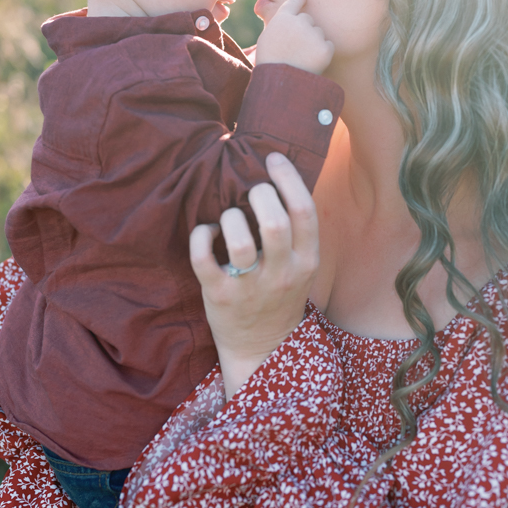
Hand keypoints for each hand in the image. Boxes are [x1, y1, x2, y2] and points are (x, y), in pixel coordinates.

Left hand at [189, 153, 319, 397]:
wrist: (262, 349)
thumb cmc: (279, 295)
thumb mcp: (301, 266)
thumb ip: (296, 232)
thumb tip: (279, 179)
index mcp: (307, 261)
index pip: (304, 211)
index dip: (288, 178)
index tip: (272, 159)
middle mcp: (282, 274)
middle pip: (274, 222)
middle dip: (259, 194)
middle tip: (251, 191)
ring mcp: (250, 287)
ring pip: (238, 240)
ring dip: (229, 217)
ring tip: (228, 218)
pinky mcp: (219, 296)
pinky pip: (203, 258)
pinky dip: (200, 237)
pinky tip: (205, 233)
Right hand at [255, 0, 333, 74]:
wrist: (279, 84)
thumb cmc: (269, 63)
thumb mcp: (266, 39)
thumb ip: (278, 25)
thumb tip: (285, 18)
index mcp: (283, 18)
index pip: (296, 1)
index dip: (300, 1)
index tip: (304, 1)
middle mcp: (300, 21)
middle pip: (308, 19)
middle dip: (305, 30)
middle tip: (297, 47)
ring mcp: (314, 34)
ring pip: (318, 33)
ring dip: (313, 42)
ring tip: (302, 58)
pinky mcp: (325, 48)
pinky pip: (328, 45)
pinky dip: (322, 53)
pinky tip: (311, 63)